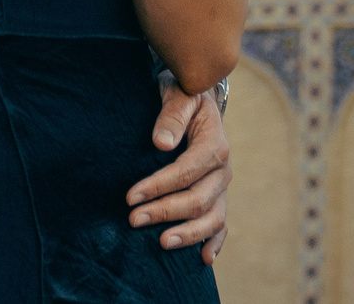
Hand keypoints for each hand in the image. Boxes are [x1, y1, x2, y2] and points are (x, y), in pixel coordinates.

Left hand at [129, 77, 229, 260]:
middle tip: (133, 220)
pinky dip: (215, 242)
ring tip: (162, 244)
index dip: (159, 186)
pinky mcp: (218, 197)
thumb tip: (161, 143)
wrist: (197, 99)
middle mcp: (222, 169)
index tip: (130, 197)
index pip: (187, 171)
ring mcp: (222, 186)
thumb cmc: (183, 95)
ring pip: (213, 218)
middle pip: (198, 199)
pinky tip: (204, 259)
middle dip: (165, 211)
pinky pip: (221, 224)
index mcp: (215, 144)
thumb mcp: (178, 94)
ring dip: (188, 233)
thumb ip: (171, 114)